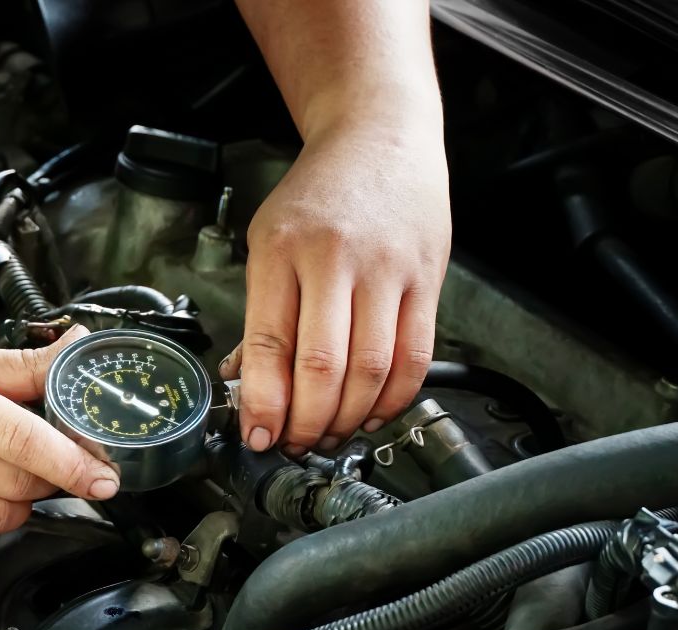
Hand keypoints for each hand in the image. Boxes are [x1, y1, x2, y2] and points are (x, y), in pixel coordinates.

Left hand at [221, 123, 450, 453]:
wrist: (381, 137)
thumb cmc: (319, 194)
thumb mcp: (269, 240)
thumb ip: (263, 312)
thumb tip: (250, 386)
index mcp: (282, 250)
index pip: (269, 343)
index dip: (264, 403)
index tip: (260, 437)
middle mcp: (336, 259)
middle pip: (324, 367)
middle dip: (308, 423)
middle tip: (297, 444)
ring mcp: (387, 270)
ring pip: (373, 370)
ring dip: (349, 418)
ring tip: (331, 434)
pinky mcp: (427, 279)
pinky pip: (416, 357)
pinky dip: (394, 398)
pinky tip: (373, 412)